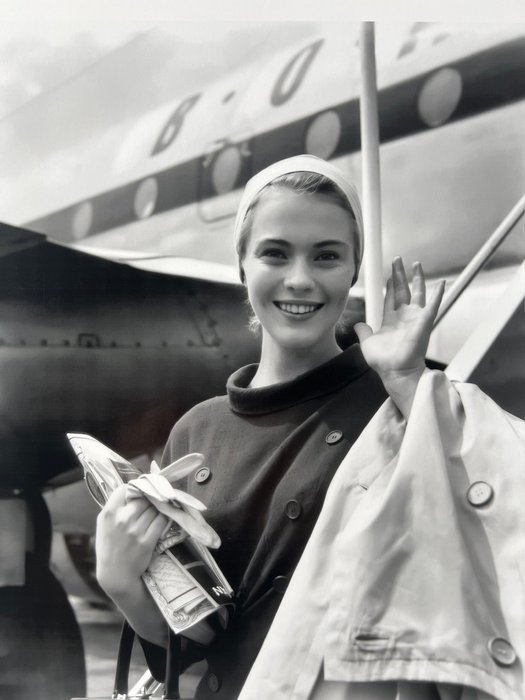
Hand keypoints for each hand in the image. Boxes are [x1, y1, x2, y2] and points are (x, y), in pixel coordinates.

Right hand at [95, 485, 168, 595]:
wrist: (115, 575)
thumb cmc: (110, 547)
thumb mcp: (104, 524)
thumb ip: (115, 507)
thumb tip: (132, 490)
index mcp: (109, 513)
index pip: (124, 489)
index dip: (134, 489)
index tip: (139, 492)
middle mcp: (122, 520)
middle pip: (143, 498)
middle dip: (149, 500)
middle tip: (151, 503)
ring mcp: (135, 531)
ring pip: (154, 508)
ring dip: (157, 509)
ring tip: (156, 513)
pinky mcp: (147, 541)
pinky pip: (161, 521)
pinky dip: (163, 518)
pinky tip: (161, 520)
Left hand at [354, 258, 444, 417]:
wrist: (395, 371)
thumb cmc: (383, 361)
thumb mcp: (367, 343)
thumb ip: (363, 331)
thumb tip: (358, 324)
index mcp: (391, 320)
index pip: (391, 298)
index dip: (390, 286)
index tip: (389, 274)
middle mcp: (404, 317)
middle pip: (402, 290)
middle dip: (399, 275)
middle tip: (398, 260)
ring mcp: (415, 318)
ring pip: (417, 293)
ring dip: (417, 278)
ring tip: (416, 264)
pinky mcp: (424, 321)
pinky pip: (434, 305)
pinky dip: (438, 294)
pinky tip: (442, 282)